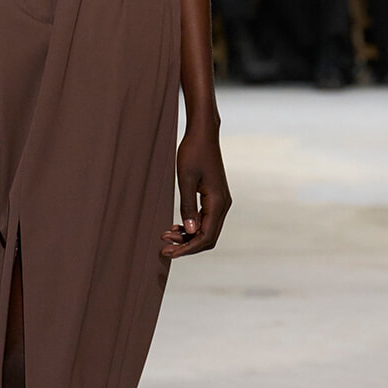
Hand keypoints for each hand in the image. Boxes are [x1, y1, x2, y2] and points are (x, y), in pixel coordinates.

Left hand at [160, 123, 230, 258]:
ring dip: (188, 236)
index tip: (169, 253)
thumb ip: (187, 206)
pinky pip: (205, 219)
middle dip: (187, 246)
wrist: (203, 134)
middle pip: (208, 237)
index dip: (187, 248)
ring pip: (206, 229)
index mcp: (218, 202)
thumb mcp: (185, 180)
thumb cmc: (193, 152)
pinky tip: (176, 227)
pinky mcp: (214, 197)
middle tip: (165, 249)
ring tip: (166, 236)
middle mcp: (223, 204)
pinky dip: (191, 226)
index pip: (206, 236)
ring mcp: (220, 201)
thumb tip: (189, 230)